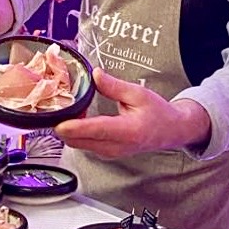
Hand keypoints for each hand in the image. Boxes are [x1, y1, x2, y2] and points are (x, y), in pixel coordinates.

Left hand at [54, 67, 210, 157]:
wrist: (169, 131)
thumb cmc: (158, 113)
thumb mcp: (139, 94)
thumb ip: (114, 86)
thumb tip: (95, 75)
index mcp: (128, 131)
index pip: (96, 131)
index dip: (74, 127)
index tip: (59, 122)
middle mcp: (116, 146)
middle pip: (79, 141)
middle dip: (64, 125)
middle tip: (62, 105)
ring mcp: (109, 153)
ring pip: (78, 144)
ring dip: (69, 129)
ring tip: (70, 109)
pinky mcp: (105, 153)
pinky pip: (83, 144)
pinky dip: (76, 133)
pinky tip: (79, 118)